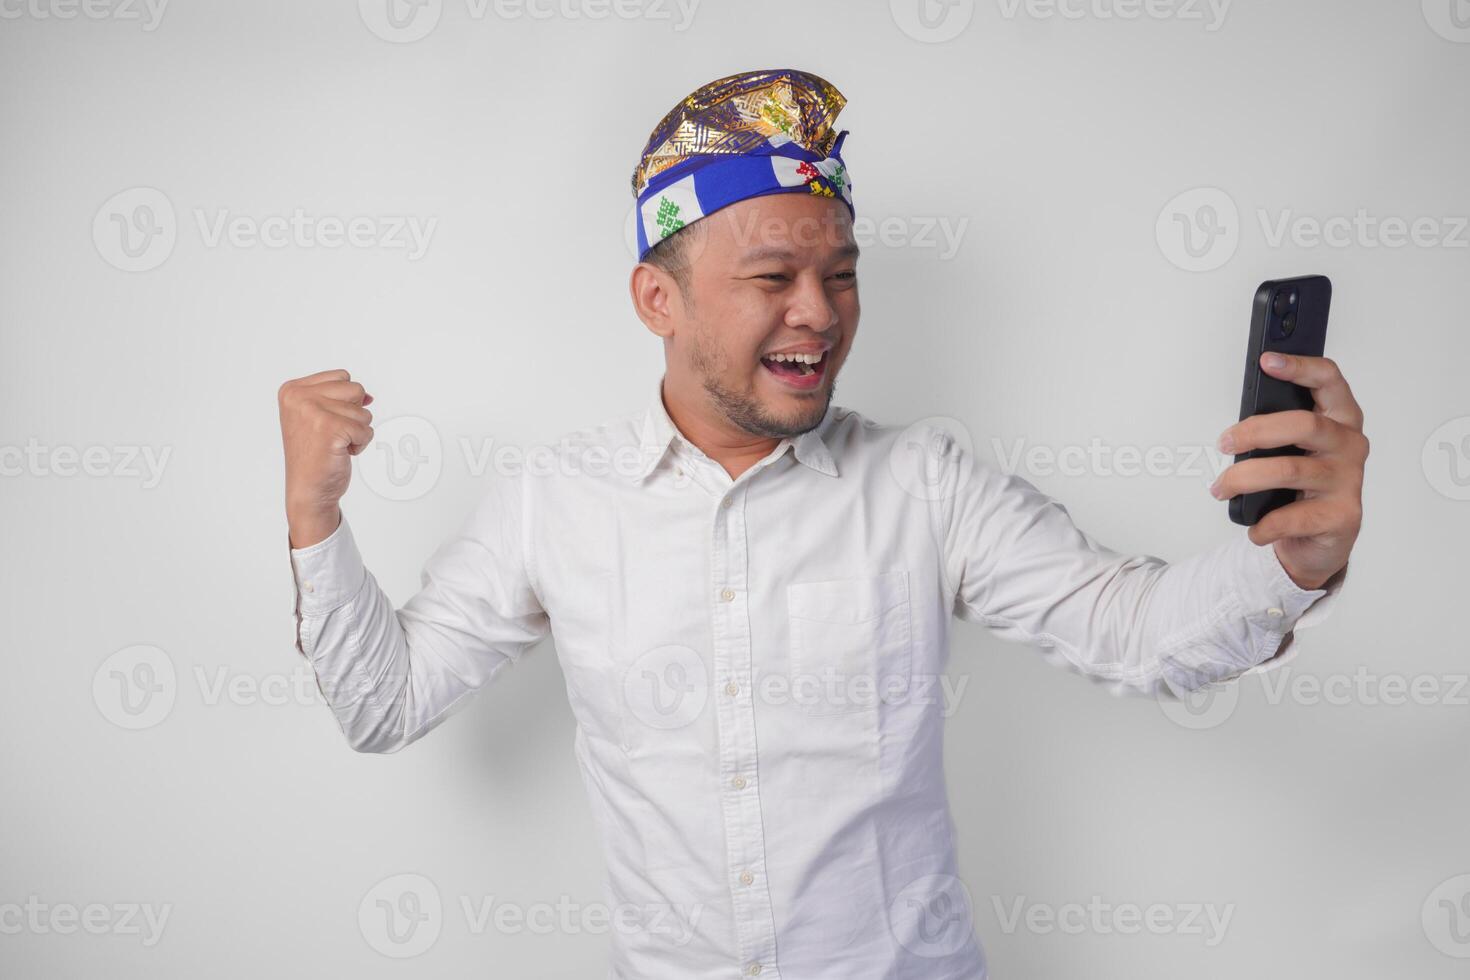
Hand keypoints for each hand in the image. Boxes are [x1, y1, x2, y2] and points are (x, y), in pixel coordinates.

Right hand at [278, 369, 374, 547]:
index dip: (345, 402)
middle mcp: (298, 397)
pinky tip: (339, 453)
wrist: (308, 490)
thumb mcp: (320, 415)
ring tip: (334, 444)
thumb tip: (370, 396)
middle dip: (353, 415)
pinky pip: (367, 430)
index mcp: (292, 390)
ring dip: (356, 431)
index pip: (343, 377)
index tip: (325, 423)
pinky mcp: (330, 428)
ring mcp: (313, 411)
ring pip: (364, 411)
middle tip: (331, 434)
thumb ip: (341, 397)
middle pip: (356, 389)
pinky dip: (360, 444)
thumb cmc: (316, 454)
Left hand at [1210, 352, 1367, 589]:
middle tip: (1224, 443)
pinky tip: (1255, 526)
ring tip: (1221, 488)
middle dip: (1254, 431)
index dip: (1300, 367)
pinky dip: (1263, 523)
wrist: (1319, 542)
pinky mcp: (1342, 516)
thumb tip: (1238, 427)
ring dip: (1244, 479)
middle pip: (1303, 424)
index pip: (1329, 381)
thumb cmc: (1301, 487)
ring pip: (1289, 470)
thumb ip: (1276, 431)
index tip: (1268, 360)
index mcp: (1339, 420)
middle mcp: (1349, 445)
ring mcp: (1348, 481)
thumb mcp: (1290, 452)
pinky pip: (1291, 517)